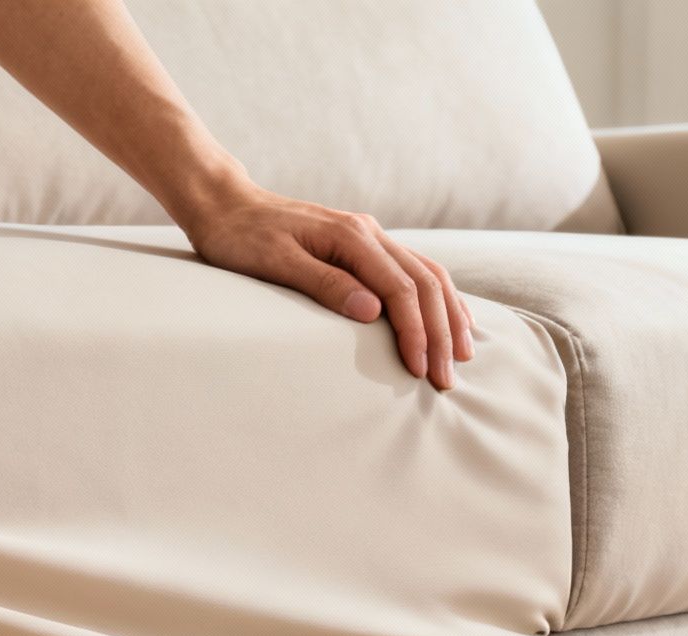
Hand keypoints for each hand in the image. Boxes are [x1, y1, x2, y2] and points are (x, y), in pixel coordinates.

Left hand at [172, 179, 474, 390]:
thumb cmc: (240, 237)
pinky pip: (413, 270)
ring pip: (427, 274)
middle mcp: (368, 232)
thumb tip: (372, 310)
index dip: (416, 331)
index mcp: (351, 236)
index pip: (400, 289)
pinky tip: (447, 318)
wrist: (225, 205)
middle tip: (446, 379)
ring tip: (461, 355)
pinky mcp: (362, 246)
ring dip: (448, 315)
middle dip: (441, 332)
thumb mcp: (274, 262)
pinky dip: (435, 297)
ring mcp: (369, 237)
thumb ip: (322, 283)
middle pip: (425, 282)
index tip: (421, 370)